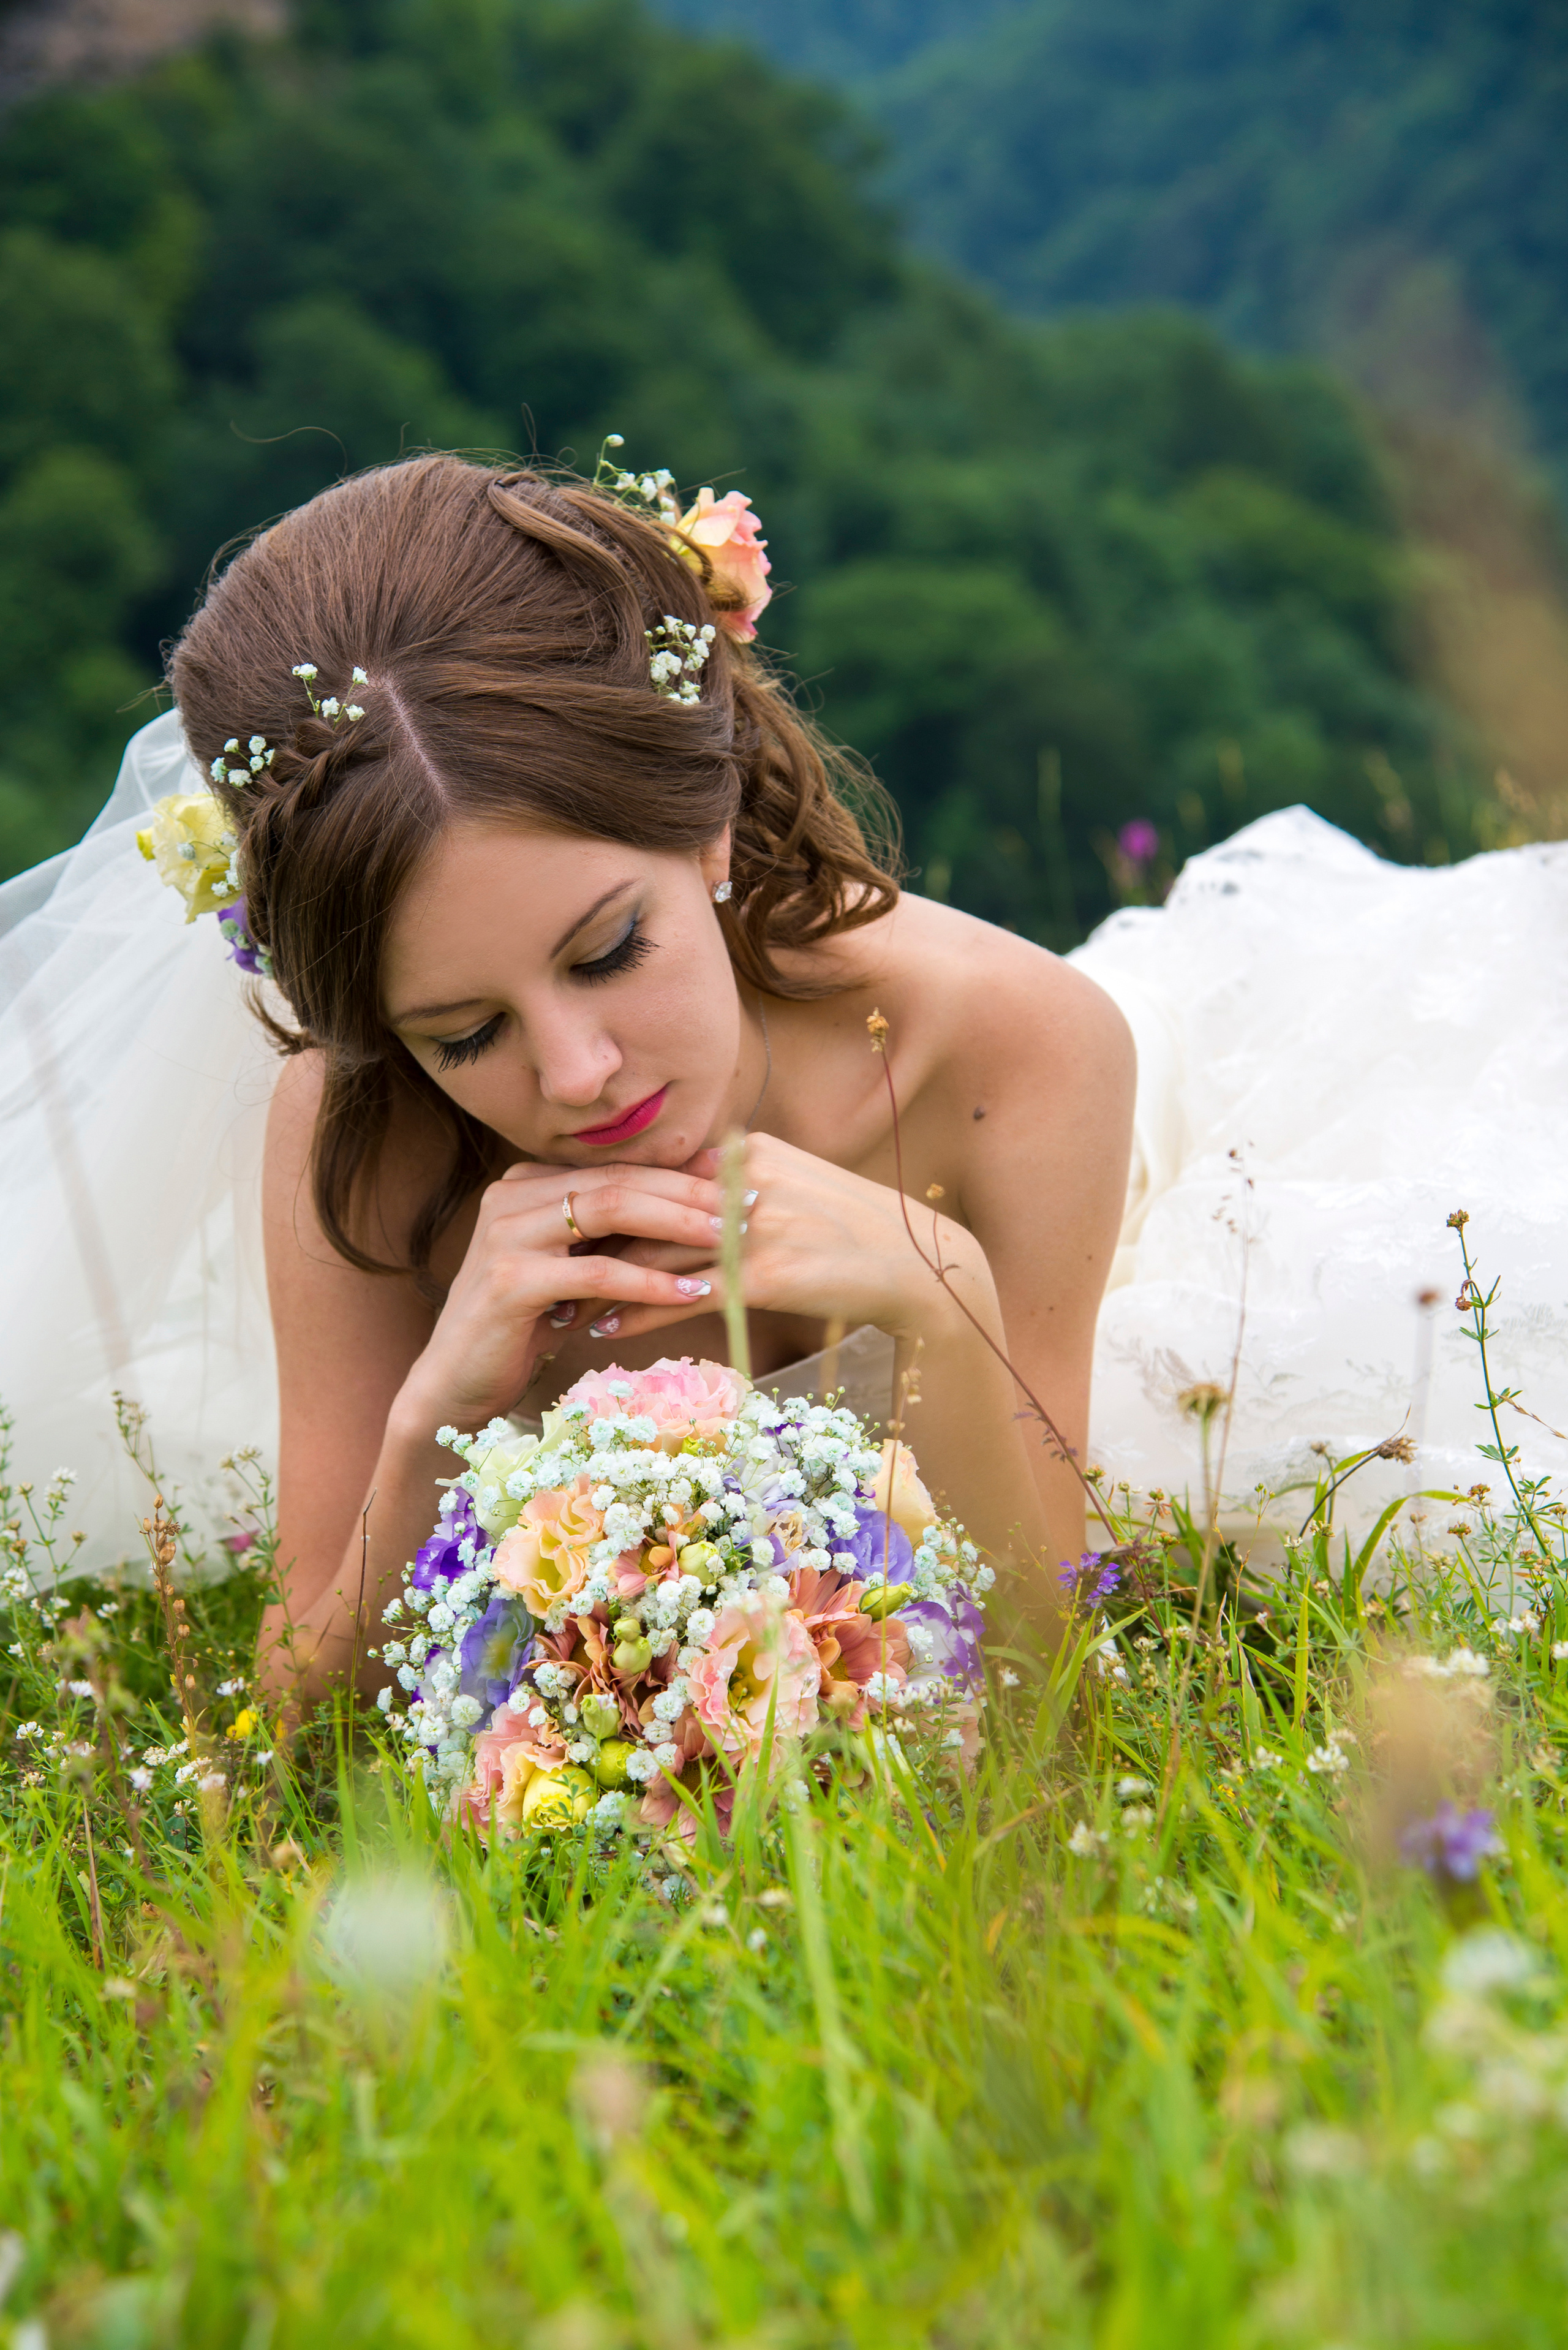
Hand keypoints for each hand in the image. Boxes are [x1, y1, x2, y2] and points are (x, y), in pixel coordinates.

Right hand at [390, 1161, 722, 1434]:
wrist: (457, 1381)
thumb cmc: (526, 1326)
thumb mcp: (573, 1271)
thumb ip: (613, 1237)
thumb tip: (698, 1209)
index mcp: (528, 1183)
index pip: (618, 1167)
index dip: (681, 1175)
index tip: (738, 1184)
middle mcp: (512, 1195)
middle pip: (619, 1180)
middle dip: (690, 1193)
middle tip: (747, 1206)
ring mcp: (507, 1234)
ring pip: (611, 1211)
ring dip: (679, 1226)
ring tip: (731, 1241)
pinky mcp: (510, 1281)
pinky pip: (598, 1273)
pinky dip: (651, 1283)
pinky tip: (692, 1292)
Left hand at [592, 1133, 999, 1347]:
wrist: (917, 1264)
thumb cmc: (853, 1230)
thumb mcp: (794, 1185)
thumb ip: (737, 1183)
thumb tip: (678, 1197)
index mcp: (748, 1152)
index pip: (658, 1176)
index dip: (605, 1202)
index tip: (563, 1223)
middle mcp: (745, 1182)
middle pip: (646, 1212)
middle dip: (590, 1241)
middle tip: (542, 1263)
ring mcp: (755, 1228)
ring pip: (656, 1255)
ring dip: (600, 1281)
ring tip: (557, 1302)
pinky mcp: (767, 1274)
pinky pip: (683, 1294)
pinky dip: (636, 1312)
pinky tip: (602, 1327)